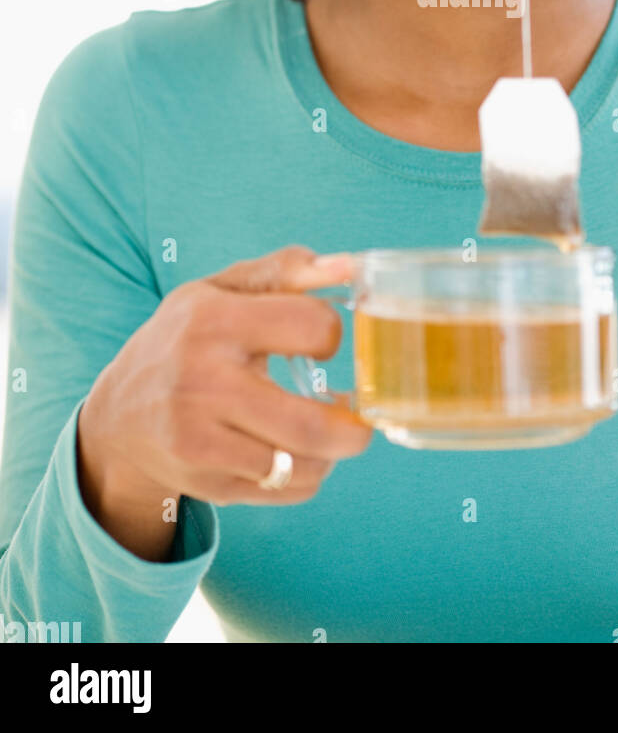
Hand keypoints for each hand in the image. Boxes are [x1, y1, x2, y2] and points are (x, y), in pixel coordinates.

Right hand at [78, 246, 372, 524]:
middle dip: (353, 428)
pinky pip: (283, 490)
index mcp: (214, 322)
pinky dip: (307, 475)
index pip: (310, 327)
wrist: (118, 415)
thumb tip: (347, 267)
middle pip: (310, 425)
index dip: (331, 333)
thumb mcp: (220, 290)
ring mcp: (201, 441)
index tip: (322, 341)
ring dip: (331, 452)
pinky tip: (299, 452)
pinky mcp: (205, 483)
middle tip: (359, 417)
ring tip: (331, 433)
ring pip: (300, 466)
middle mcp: (203, 384)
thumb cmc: (184, 339)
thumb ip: (285, 270)